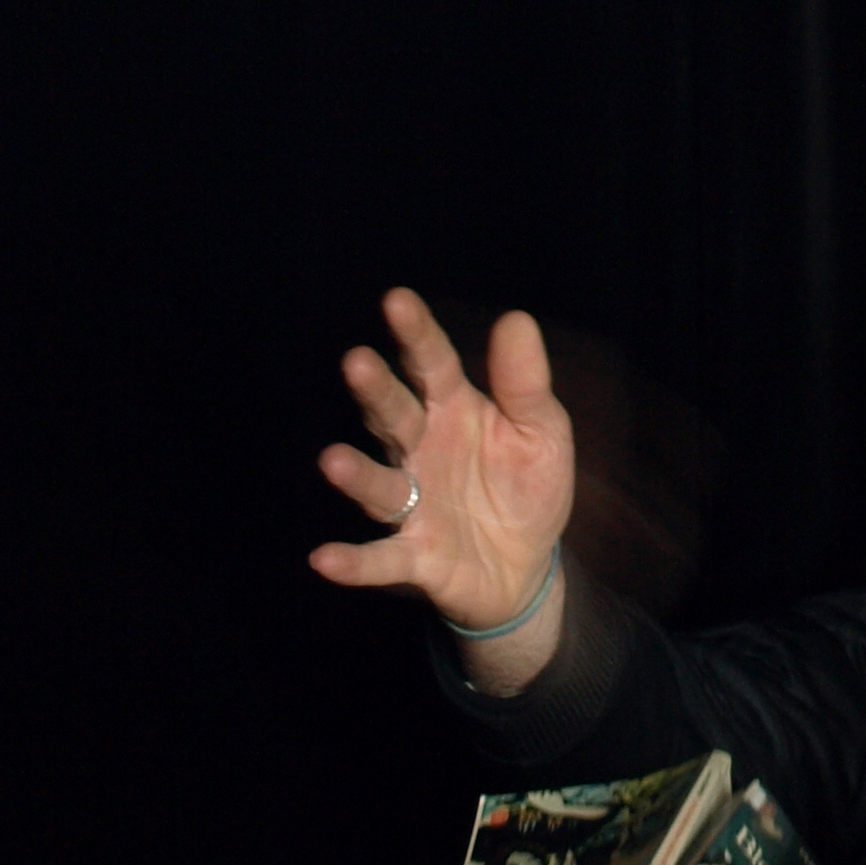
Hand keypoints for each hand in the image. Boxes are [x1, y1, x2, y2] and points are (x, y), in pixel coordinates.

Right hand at [310, 286, 574, 634]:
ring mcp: (414, 504)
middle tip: (356, 361)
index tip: (396, 300)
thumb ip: (525, 383)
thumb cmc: (526, 484)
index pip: (432, 365)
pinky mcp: (415, 558)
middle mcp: (421, 451)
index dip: (416, 334)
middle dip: (375, 391)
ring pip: (380, 486)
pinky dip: (353, 562)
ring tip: (331, 460)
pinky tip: (323, 559)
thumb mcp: (542, 430)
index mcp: (454, 410)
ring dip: (356, 475)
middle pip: (394, 415)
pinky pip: (381, 560)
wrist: (528, 565)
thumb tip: (516, 319)